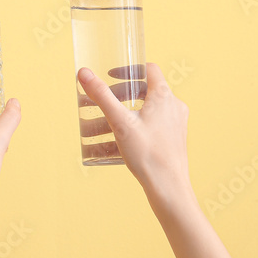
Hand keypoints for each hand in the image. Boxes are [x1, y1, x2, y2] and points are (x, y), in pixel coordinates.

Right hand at [79, 63, 257, 257]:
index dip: (128, 69)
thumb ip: (100, 95)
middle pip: (142, 93)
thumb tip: (83, 73)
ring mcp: (174, 125)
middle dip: (116, 98)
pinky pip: (147, 129)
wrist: (168, 188)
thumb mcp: (119, 121)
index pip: (148, 70)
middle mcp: (173, 108)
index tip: (110, 75)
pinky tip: (110, 145)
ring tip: (97, 126)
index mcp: (164, 97)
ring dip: (119, 117)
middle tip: (99, 102)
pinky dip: (129, 131)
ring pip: (143, 113)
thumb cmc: (148, 154)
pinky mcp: (171, 141)